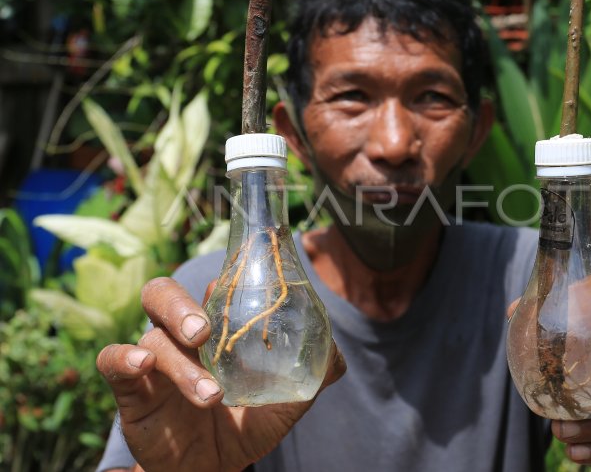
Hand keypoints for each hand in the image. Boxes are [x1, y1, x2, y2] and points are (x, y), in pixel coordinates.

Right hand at [97, 277, 345, 471]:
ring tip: (210, 395)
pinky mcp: (132, 389)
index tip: (240, 277)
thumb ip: (315, 374)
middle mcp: (181, 335)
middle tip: (204, 333)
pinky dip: (124, 357)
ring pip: (152, 338)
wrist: (215, 469)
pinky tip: (141, 365)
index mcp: (217, 326)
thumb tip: (337, 357)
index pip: (212, 286)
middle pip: (164, 295)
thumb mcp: (287, 400)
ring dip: (181, 365)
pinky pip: (113, 361)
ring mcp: (154, 359)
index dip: (223, 276)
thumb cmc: (249, 422)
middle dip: (182, 307)